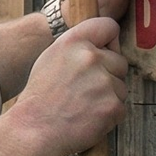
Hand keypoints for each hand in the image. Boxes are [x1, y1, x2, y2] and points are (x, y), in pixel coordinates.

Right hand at [9, 16, 127, 155]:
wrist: (34, 130)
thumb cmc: (40, 97)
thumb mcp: (51, 57)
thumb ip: (77, 46)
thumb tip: (103, 44)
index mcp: (74, 42)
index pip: (109, 26)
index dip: (109, 40)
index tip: (105, 50)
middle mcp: (90, 58)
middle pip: (119, 60)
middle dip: (109, 74)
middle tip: (85, 88)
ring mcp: (104, 82)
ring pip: (121, 86)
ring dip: (108, 96)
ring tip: (83, 104)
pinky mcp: (113, 106)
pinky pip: (121, 107)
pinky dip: (109, 115)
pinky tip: (88, 116)